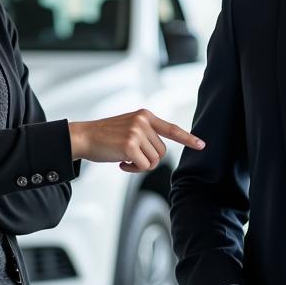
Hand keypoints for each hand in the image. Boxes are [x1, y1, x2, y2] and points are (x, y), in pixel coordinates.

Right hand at [68, 109, 203, 171]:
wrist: (84, 136)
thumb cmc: (106, 136)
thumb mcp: (129, 127)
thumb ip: (146, 133)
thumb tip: (160, 152)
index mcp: (145, 115)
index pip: (171, 128)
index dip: (188, 138)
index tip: (201, 145)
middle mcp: (143, 121)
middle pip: (162, 151)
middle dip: (149, 158)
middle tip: (131, 156)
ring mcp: (137, 132)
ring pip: (154, 160)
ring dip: (141, 164)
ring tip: (125, 158)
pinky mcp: (130, 145)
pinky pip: (143, 166)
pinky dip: (133, 169)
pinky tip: (121, 163)